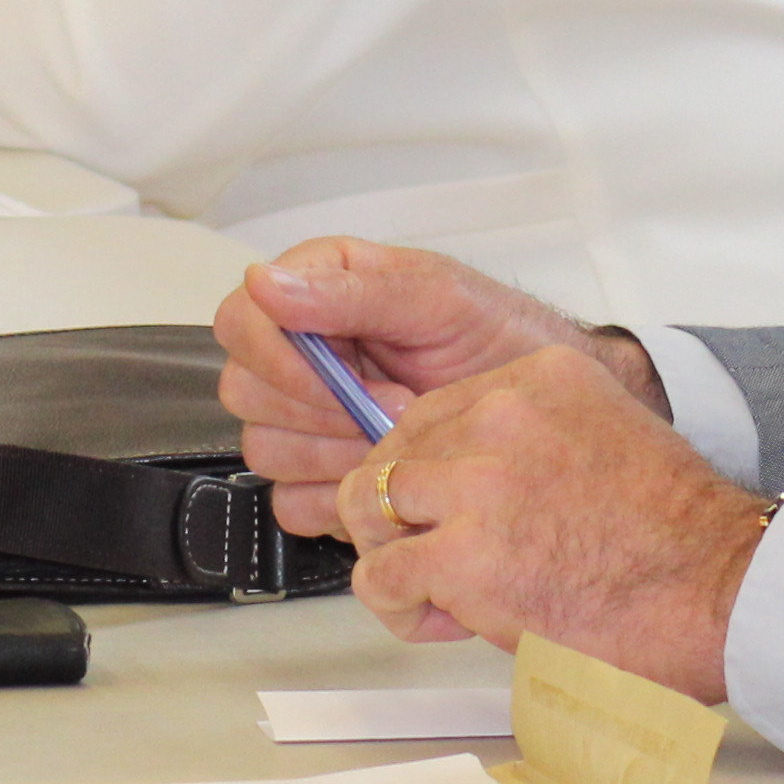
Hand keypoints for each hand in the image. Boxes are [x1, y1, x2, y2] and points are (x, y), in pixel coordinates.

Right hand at [217, 241, 666, 534]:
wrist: (542, 413)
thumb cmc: (501, 339)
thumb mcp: (441, 301)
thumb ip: (355, 292)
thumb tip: (264, 280)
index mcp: (318, 292)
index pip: (241, 322)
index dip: (280, 357)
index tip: (350, 379)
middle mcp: (302, 353)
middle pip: (245, 391)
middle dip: (322, 411)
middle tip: (398, 411)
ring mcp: (308, 420)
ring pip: (264, 450)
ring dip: (336, 455)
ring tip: (404, 440)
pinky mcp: (323, 478)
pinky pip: (291, 503)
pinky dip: (341, 500)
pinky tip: (391, 477)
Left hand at [328, 347, 771, 698]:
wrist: (719, 591)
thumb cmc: (676, 539)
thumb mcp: (604, 434)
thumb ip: (531, 439)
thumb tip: (463, 475)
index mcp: (538, 378)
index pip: (428, 414)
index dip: (427, 476)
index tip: (447, 513)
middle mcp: (502, 415)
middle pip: (393, 457)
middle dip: (405, 517)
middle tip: (440, 560)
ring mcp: (480, 484)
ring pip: (370, 507)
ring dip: (395, 558)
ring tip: (439, 593)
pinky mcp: (465, 557)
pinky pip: (380, 577)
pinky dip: (401, 609)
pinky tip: (448, 621)